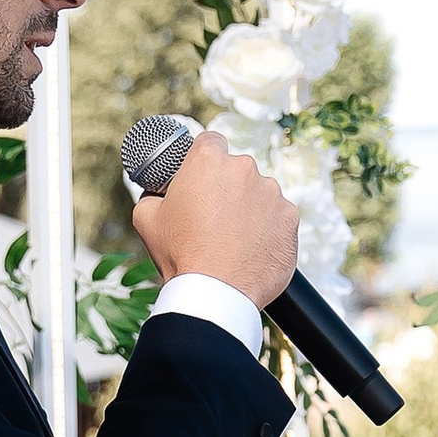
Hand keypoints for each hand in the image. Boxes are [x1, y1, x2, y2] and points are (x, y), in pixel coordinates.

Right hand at [132, 129, 297, 307]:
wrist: (216, 294)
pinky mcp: (291, 219)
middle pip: (237, 170)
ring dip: (250, 209)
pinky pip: (279, 218)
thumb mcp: (146, 219)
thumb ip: (152, 194)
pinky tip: (252, 249)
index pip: (210, 142)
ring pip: (260, 194)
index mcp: (209, 161)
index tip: (202, 179)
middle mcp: (245, 169)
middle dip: (227, 188)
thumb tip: (157, 193)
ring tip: (233, 239)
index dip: (204, 160)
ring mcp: (272, 193)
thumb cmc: (181, 256)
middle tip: (213, 218)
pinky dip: (269, 230)